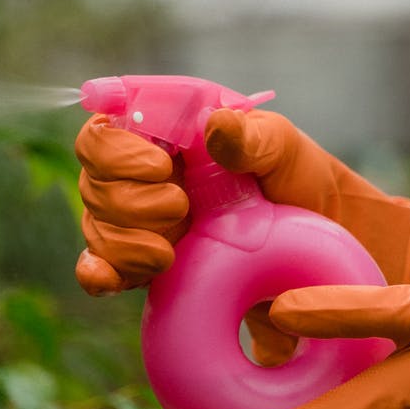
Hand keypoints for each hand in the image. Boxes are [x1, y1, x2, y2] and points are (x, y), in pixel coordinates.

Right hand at [74, 108, 409, 295]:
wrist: (317, 250)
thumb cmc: (300, 182)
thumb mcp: (284, 150)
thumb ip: (252, 137)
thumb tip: (216, 127)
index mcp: (164, 131)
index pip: (105, 129)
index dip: (116, 150)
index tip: (161, 167)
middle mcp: (142, 172)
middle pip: (92, 180)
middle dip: (128, 202)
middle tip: (180, 210)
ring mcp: (140, 219)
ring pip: (95, 225)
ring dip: (124, 241)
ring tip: (172, 252)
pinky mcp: (145, 262)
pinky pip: (101, 266)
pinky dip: (99, 272)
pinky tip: (107, 281)